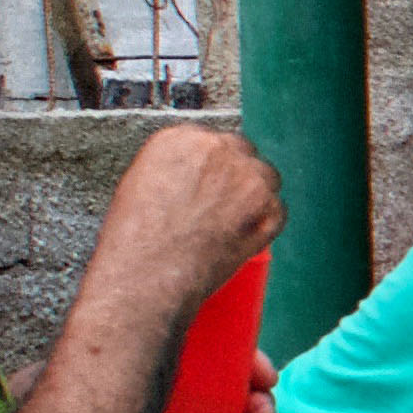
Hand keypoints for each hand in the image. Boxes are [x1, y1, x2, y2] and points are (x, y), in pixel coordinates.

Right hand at [99, 122, 282, 298]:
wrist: (149, 274)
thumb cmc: (136, 239)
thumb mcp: (141, 183)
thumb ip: (176, 167)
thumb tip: (197, 172)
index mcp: (180, 139)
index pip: (211, 141)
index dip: (212, 165)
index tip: (208, 182)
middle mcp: (217, 148)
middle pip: (241, 153)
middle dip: (235, 176)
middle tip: (221, 205)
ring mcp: (247, 175)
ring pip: (265, 177)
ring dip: (254, 196)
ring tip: (229, 224)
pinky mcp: (268, 205)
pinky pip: (277, 209)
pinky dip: (264, 224)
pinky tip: (240, 238)